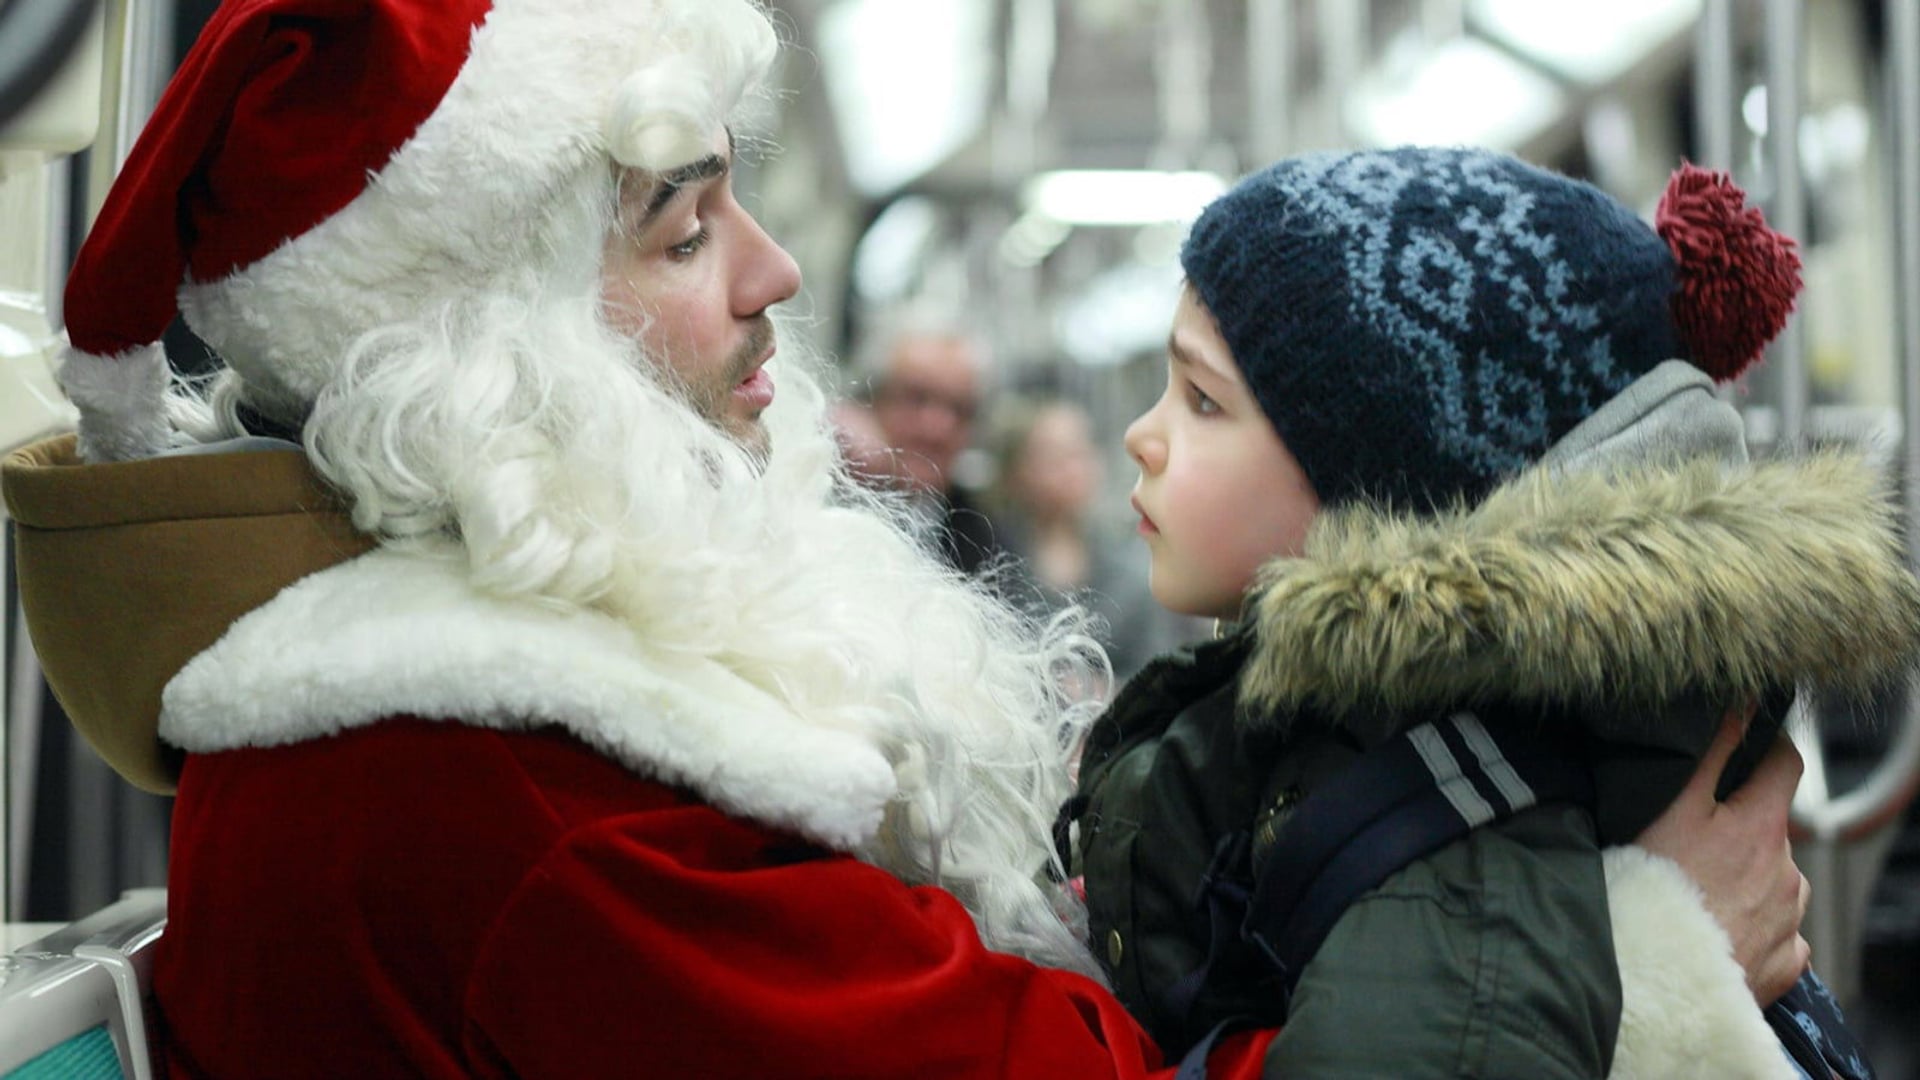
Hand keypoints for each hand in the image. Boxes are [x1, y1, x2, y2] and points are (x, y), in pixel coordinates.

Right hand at [1632, 701, 1810, 1005]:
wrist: (1657, 980)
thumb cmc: (1655, 890)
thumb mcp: (1673, 808)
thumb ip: (1710, 754)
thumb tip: (1741, 707)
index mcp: (1763, 828)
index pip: (1785, 764)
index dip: (1765, 747)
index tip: (1743, 744)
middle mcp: (1789, 872)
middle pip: (1772, 829)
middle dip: (1741, 824)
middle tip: (1690, 836)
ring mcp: (1789, 922)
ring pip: (1776, 881)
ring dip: (1749, 876)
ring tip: (1698, 889)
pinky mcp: (1783, 965)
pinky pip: (1778, 934)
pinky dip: (1754, 925)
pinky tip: (1717, 928)